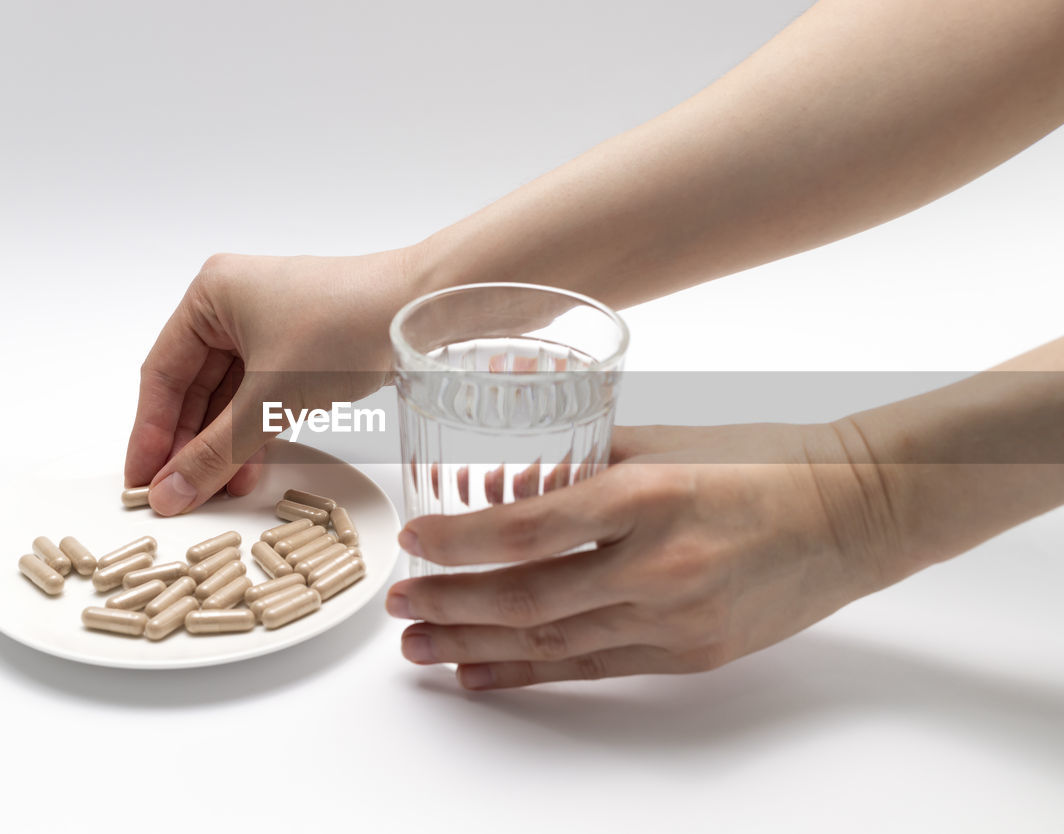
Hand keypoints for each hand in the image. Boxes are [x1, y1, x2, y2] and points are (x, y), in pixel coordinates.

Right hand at [126, 249, 420, 514]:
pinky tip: (247, 472)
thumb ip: (218, 450)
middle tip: (174, 497)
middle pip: (193, 388)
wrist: (424, 310)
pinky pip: (262, 397)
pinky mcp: (301, 349)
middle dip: (187, 445)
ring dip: (222, 446)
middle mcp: (233, 305)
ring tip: (214, 493)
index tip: (139, 481)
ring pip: (229, 397)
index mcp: (211, 296)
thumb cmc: (348, 328)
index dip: (149, 433)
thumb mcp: (273, 397)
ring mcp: (269, 326)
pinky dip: (254, 433)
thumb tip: (170, 492)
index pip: (161, 374)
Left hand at [387, 421, 909, 688]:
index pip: (529, 529)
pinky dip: (533, 672)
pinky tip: (484, 672)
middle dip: (452, 604)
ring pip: (553, 641)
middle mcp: (658, 564)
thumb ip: (580, 459)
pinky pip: (595, 668)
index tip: (412, 543)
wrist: (856, 511)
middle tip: (400, 607)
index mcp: (648, 496)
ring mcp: (677, 618)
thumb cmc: (762, 461)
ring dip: (477, 645)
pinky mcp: (692, 653)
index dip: (459, 542)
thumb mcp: (665, 440)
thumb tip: (503, 481)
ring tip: (422, 648)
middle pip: (529, 597)